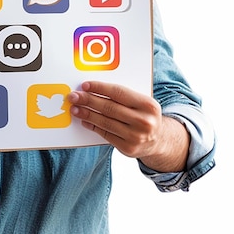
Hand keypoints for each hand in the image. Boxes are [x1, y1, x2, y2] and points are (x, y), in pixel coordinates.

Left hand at [67, 81, 188, 170]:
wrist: (158, 140)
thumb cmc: (144, 115)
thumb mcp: (141, 103)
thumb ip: (123, 96)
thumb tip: (94, 89)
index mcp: (148, 105)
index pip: (118, 92)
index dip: (99, 88)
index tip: (85, 85)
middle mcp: (144, 121)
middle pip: (109, 107)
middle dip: (88, 100)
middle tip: (74, 96)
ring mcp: (136, 136)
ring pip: (105, 122)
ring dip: (87, 114)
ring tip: (75, 108)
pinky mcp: (128, 148)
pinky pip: (106, 134)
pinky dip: (93, 126)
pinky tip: (84, 121)